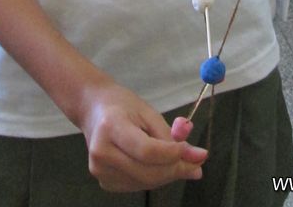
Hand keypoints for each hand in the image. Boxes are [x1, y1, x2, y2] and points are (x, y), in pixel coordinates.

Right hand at [78, 83, 206, 191]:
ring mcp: (100, 170)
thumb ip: (170, 137)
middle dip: (176, 169)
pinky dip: (154, 177)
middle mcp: (101, 151)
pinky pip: (137, 185)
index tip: (196, 153)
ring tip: (178, 160)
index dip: (172, 154)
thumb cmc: (123, 105)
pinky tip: (157, 164)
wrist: (94, 110)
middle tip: (196, 163)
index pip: (146, 150)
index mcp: (111, 126)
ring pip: (145, 182)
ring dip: (167, 174)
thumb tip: (198, 159)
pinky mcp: (103, 182)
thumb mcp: (148, 113)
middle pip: (147, 171)